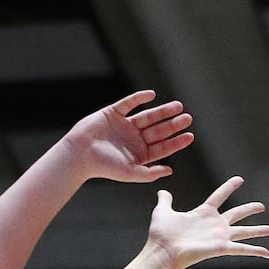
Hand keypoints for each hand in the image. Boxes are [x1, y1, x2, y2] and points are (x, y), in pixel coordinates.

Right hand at [62, 90, 193, 183]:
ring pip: (148, 116)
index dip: (176, 141)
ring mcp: (124, 125)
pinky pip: (129, 103)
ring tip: (178, 106)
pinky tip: (152, 95)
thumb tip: (170, 171)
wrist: (79, 154)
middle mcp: (133, 139)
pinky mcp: (112, 113)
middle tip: (187, 118)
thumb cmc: (103, 167)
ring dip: (162, 111)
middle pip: (158, 130)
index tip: (189, 135)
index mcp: (138, 154)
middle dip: (173, 124)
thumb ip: (150, 173)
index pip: (162, 147)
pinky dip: (139, 98)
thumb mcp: (130, 173)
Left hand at [148, 176, 268, 268]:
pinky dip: (255, 251)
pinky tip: (267, 253)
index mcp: (203, 214)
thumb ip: (165, 201)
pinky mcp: (221, 247)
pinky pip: (242, 249)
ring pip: (244, 231)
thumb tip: (162, 191)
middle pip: (236, 213)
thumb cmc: (161, 234)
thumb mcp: (162, 212)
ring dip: (257, 230)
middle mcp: (213, 225)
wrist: (162, 251)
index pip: (219, 196)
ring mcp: (219, 236)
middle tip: (261, 206)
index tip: (240, 179)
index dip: (229, 187)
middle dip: (249, 209)